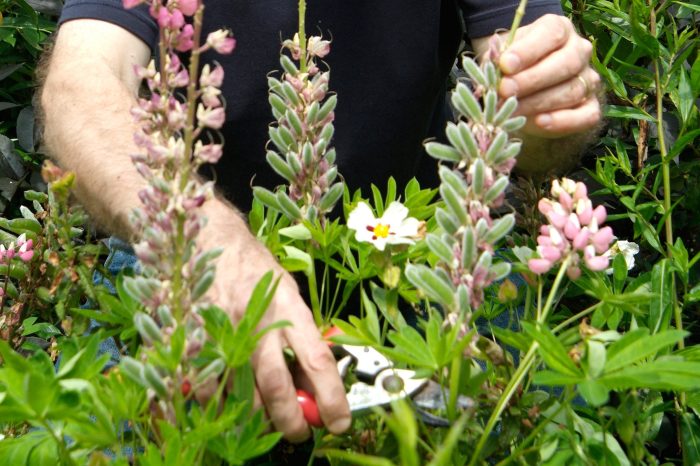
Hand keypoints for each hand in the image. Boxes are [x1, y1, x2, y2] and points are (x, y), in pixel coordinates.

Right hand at [202, 205, 350, 440]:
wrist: (208, 239)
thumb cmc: (253, 268)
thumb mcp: (287, 291)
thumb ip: (300, 333)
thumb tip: (313, 382)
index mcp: (288, 306)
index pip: (317, 360)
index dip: (331, 397)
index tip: (340, 422)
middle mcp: (256, 319)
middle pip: (276, 385)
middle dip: (290, 420)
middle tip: (298, 432)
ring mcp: (221, 329)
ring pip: (240, 391)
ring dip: (254, 415)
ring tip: (263, 416)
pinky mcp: (192, 336)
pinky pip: (206, 385)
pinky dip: (218, 401)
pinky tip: (227, 397)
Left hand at [497, 14, 601, 137]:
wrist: (522, 95)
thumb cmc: (511, 69)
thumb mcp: (500, 58)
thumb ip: (499, 59)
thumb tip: (498, 67)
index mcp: (559, 30)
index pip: (551, 34)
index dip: (528, 51)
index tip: (505, 65)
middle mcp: (579, 51)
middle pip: (566, 63)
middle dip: (532, 79)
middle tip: (505, 90)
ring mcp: (588, 80)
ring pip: (572, 90)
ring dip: (539, 103)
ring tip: (512, 109)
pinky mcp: (591, 107)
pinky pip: (587, 116)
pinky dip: (564, 121)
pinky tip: (541, 122)